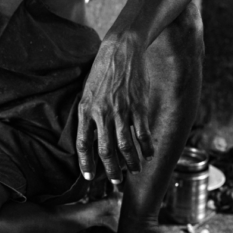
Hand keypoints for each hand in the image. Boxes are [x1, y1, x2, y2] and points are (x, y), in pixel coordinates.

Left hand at [77, 37, 154, 180]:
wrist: (121, 50)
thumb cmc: (103, 70)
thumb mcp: (88, 91)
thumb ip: (89, 113)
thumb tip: (91, 133)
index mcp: (86, 110)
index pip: (83, 144)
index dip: (85, 163)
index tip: (88, 177)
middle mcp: (101, 114)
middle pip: (105, 151)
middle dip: (111, 170)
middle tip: (116, 182)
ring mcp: (120, 111)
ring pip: (125, 146)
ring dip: (130, 163)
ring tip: (134, 171)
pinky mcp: (138, 107)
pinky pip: (142, 134)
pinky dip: (146, 147)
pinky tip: (149, 154)